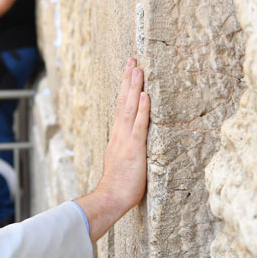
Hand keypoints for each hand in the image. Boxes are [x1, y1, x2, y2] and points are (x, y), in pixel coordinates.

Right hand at [74, 58, 150, 241]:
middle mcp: (120, 133)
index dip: (126, 88)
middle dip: (128, 80)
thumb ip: (127, 148)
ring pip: (130, 108)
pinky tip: (146, 95)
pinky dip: (142, 109)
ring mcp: (126, 140)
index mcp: (118, 136)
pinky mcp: (134, 149)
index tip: (129, 71)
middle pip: (124, 101)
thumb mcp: (122, 161)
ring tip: (138, 69)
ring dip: (134, 87)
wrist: (111, 198)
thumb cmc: (119, 185)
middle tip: (132, 60)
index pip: (122, 107)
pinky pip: (139, 125)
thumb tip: (134, 141)